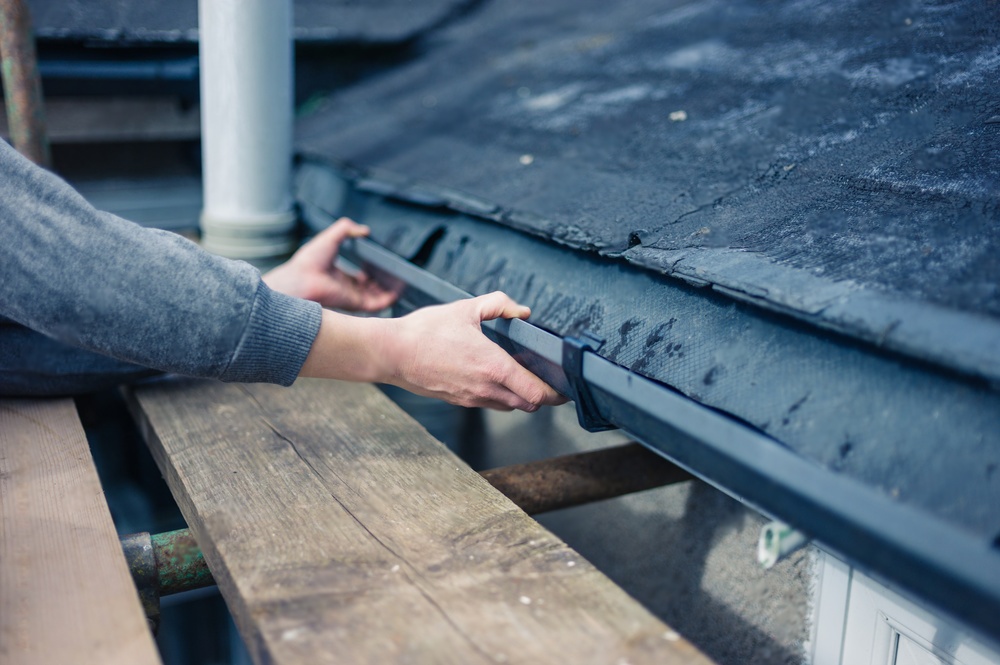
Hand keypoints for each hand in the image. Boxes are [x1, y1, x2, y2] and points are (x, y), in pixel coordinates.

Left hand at [263, 217, 397, 310]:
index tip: (382, 266)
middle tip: (395, 274)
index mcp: (339, 276)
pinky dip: (389, 298)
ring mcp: (352, 297)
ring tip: (402, 280)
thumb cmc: (310, 260)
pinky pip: (378, 304)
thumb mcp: (331, 237)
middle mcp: (346, 288)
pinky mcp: (356, 304)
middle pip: (370, 288)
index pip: (359, 278)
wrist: (302, 278)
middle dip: (383, 283)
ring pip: (376, 297)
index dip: (371, 272)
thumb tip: (364, 229)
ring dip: (389, 290)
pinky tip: (398, 289)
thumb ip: (346, 229)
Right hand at [382, 292, 567, 410]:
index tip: (565, 385)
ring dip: (522, 396)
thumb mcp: (465, 308)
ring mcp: (472, 398)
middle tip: (549, 378)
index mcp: (493, 366)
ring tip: (524, 376)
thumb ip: (499, 305)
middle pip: (529, 404)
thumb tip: (522, 311)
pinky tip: (496, 376)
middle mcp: (486, 388)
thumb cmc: (425, 331)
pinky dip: (502, 395)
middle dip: (543, 394)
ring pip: (511, 406)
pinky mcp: (460, 401)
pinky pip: (491, 403)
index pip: (537, 393)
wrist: (392, 354)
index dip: (556, 392)